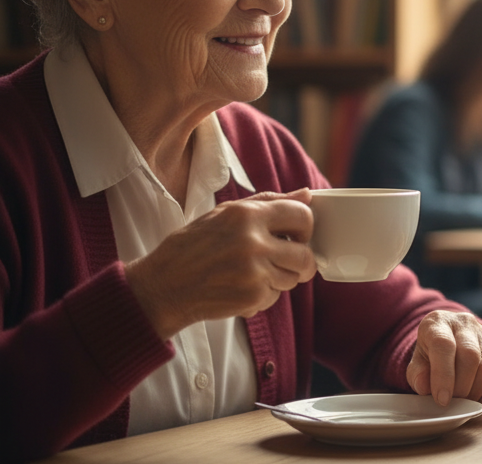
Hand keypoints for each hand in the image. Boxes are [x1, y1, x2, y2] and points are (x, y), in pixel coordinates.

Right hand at [124, 190, 316, 339]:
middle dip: (300, 261)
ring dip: (279, 279)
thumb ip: (269, 201)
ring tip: (252, 273)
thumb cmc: (192, 246)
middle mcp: (253, 242)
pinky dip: (263, 296)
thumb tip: (307, 194)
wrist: (162, 286)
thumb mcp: (225, 213)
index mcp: (247, 215)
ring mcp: (254, 272)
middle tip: (284, 262)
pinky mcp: (251, 297)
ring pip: (293, 278)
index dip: (305, 228)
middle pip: (305, 255)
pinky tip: (240, 288)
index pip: (303, 216)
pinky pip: (276, 297)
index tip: (298, 236)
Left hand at [406, 310, 481, 407]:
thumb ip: (418, 374)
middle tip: (452, 404)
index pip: (443, 345)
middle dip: (461, 388)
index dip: (443, 375)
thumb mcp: (418, 362)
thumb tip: (424, 387)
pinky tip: (479, 402)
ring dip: (476, 393)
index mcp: (438, 323)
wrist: (451, 340)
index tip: (442, 400)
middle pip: (470, 356)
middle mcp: (465, 324)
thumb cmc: (431, 355)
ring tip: (464, 403)